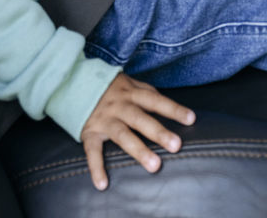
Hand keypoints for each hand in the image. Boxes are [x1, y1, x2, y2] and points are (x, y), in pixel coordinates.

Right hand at [81, 72, 194, 190]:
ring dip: (138, 150)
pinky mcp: (89, 132)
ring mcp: (104, 119)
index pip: (156, 100)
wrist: (75, 82)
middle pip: (141, 119)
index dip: (173, 109)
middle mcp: (119, 105)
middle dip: (158, 132)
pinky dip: (96, 168)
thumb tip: (169, 106)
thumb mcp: (129, 83)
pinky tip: (103, 184)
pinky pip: (92, 151)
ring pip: (123, 135)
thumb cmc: (110, 87)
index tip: (191, 119)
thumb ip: (147, 93)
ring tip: (154, 166)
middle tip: (176, 146)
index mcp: (131, 92)